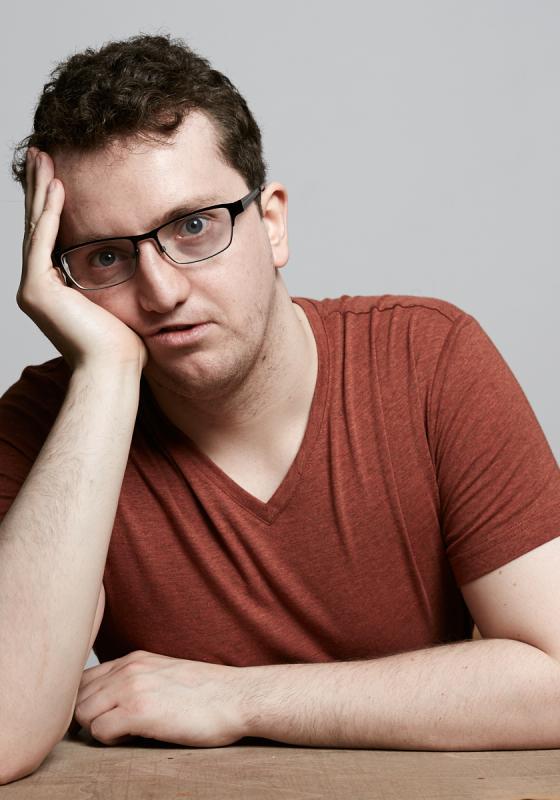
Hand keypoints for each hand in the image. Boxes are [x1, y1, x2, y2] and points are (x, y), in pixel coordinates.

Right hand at [18, 147, 147, 371]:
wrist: (114, 371)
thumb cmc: (122, 346)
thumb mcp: (119, 302)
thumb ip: (115, 279)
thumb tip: (138, 258)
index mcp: (54, 288)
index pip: (50, 236)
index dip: (51, 204)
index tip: (57, 176)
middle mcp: (38, 286)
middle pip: (38, 225)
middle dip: (40, 188)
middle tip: (40, 154)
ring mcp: (34, 288)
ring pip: (36, 227)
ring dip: (41, 191)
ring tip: (43, 158)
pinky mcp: (37, 290)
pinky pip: (43, 241)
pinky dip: (50, 214)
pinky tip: (55, 187)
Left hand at [72, 650, 248, 746]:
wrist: (236, 697)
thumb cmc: (207, 693)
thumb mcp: (165, 674)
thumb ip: (137, 679)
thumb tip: (111, 703)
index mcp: (134, 659)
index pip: (85, 678)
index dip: (89, 701)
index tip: (104, 716)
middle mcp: (128, 668)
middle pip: (79, 697)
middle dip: (90, 718)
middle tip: (114, 730)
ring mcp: (132, 688)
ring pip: (83, 714)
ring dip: (98, 729)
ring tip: (124, 734)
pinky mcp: (139, 712)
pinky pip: (99, 732)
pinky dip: (110, 742)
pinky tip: (134, 739)